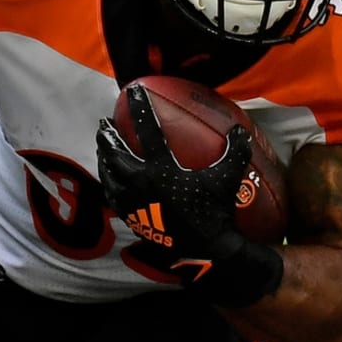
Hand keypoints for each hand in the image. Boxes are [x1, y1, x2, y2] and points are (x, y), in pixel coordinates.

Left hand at [97, 83, 282, 306]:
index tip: (132, 91)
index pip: (149, 132)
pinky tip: (109, 177)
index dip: (140, 109)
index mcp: (163, 170)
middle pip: (116, 154)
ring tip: (102, 145)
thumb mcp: (228, 178)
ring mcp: (134, 202)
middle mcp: (142, 183)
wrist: (205, 250)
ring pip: (110, 174)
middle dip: (108, 136)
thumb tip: (240, 129)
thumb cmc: (215, 211)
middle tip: (104, 123)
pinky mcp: (132, 217)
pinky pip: (113, 195)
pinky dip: (108, 181)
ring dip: (104, 157)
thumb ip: (235, 150)